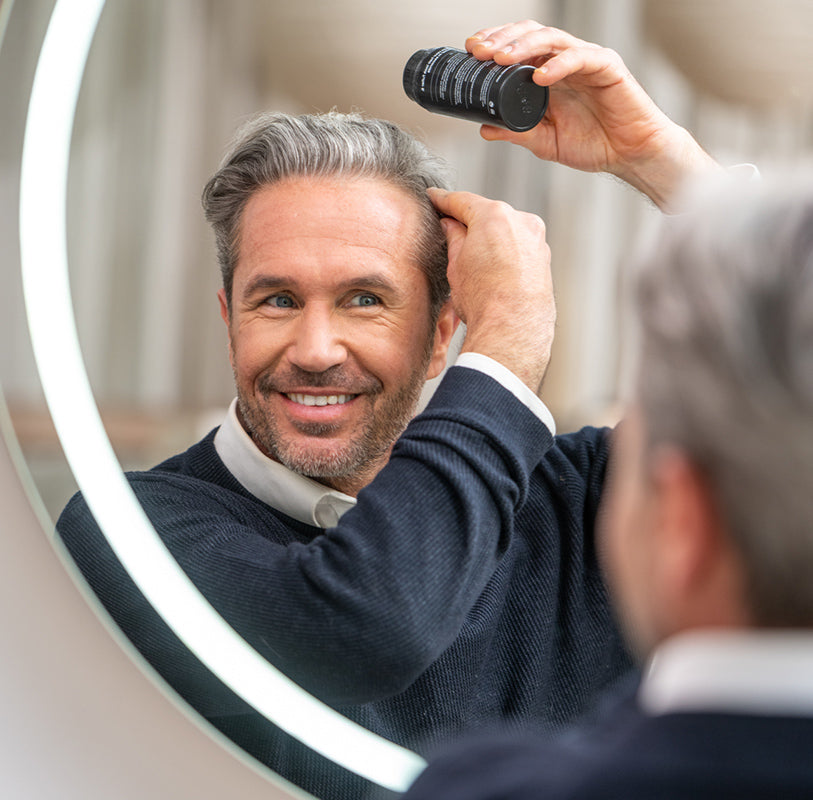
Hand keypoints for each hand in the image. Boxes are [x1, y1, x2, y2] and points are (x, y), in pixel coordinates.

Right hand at [427, 187, 554, 393]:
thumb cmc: (484, 301)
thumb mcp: (456, 265)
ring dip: (490, 239)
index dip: (443, 200)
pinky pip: (519, 247)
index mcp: (494, 216)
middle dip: (469, 222)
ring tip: (474, 260)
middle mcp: (521, 221)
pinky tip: (494, 271)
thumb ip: (453, 238)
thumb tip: (451, 227)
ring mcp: (536, 240)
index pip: (462, 201)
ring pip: (506, 231)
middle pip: (488, 214)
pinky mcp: (544, 259)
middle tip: (450, 232)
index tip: (434, 198)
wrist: (513, 330)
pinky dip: (506, 253)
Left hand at [465, 21, 720, 211]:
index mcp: (549, 74)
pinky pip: (580, 57)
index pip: (517, 47)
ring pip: (551, 39)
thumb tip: (484, 128)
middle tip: (479, 51)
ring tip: (501, 58)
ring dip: (522, 46)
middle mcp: (565, 61)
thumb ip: (516, 132)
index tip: (471, 52)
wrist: (629, 154)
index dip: (494, 45)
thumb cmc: (593, 144)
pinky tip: (539, 76)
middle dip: (501, 39)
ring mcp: (586, 60)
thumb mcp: (543, 141)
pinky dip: (558, 64)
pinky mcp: (607, 67)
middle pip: (530, 34)